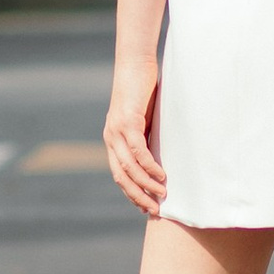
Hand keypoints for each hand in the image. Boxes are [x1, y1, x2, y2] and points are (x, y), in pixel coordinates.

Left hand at [104, 55, 166, 215]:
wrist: (134, 62)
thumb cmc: (142, 88)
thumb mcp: (144, 118)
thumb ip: (147, 135)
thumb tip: (161, 154)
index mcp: (112, 139)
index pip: (119, 174)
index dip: (131, 193)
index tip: (145, 207)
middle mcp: (110, 137)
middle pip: (121, 177)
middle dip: (138, 196)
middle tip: (154, 210)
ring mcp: (117, 130)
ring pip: (129, 168)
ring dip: (146, 185)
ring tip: (162, 195)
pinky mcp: (127, 122)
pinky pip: (138, 151)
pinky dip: (149, 166)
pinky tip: (161, 175)